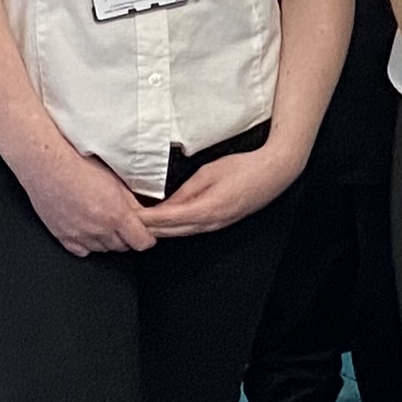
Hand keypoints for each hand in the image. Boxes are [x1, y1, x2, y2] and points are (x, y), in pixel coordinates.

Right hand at [16, 143, 158, 256]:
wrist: (49, 165)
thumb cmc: (80, 166)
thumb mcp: (116, 181)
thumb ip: (132, 202)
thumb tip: (143, 213)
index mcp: (116, 216)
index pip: (141, 242)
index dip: (146, 239)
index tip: (146, 235)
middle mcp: (98, 229)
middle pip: (122, 247)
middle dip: (126, 238)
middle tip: (124, 225)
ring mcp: (79, 235)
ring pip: (102, 249)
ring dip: (107, 240)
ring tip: (104, 224)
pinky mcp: (62, 236)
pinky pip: (81, 251)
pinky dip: (87, 244)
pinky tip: (88, 232)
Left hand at [143, 143, 302, 237]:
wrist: (274, 172)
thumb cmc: (245, 167)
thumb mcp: (208, 172)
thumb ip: (185, 190)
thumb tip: (166, 204)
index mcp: (205, 209)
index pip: (166, 219)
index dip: (145, 220)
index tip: (127, 217)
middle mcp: (210, 223)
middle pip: (171, 232)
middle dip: (148, 229)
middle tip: (127, 225)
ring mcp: (217, 225)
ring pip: (181, 234)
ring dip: (161, 231)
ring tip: (141, 226)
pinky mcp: (222, 223)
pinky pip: (194, 230)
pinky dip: (176, 229)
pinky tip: (168, 225)